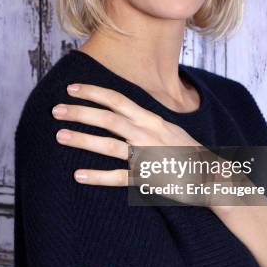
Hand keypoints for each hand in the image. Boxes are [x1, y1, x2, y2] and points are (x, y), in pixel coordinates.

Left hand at [52, 83, 207, 203]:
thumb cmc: (187, 151)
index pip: (118, 100)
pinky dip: (98, 176)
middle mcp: (148, 133)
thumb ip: (145, 120)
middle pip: (109, 118)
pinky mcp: (148, 177)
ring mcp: (147, 155)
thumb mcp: (168, 127)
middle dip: (80, 112)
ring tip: (60, 136)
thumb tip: (122, 111)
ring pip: (110, 144)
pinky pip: (119, 176)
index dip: (93, 92)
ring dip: (83, 139)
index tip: (72, 89)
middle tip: (56, 110)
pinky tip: (79, 175)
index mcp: (151, 119)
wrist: (210, 176)